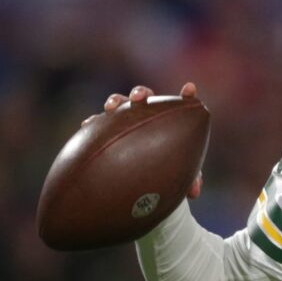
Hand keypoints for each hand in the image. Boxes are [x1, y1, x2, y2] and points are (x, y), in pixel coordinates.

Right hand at [83, 82, 202, 198]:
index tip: (190, 89)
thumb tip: (194, 192)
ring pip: (119, 104)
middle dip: (140, 93)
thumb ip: (189, 178)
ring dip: (115, 101)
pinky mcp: (106, 130)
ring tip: (111, 107)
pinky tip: (87, 125)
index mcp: (167, 119)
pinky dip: (93, 122)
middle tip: (139, 98)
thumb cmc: (166, 171)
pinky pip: (98, 123)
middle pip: (143, 96)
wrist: (141, 181)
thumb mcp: (178, 174)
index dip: (186, 95)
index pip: (179, 104)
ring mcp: (125, 119)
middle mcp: (145, 114)